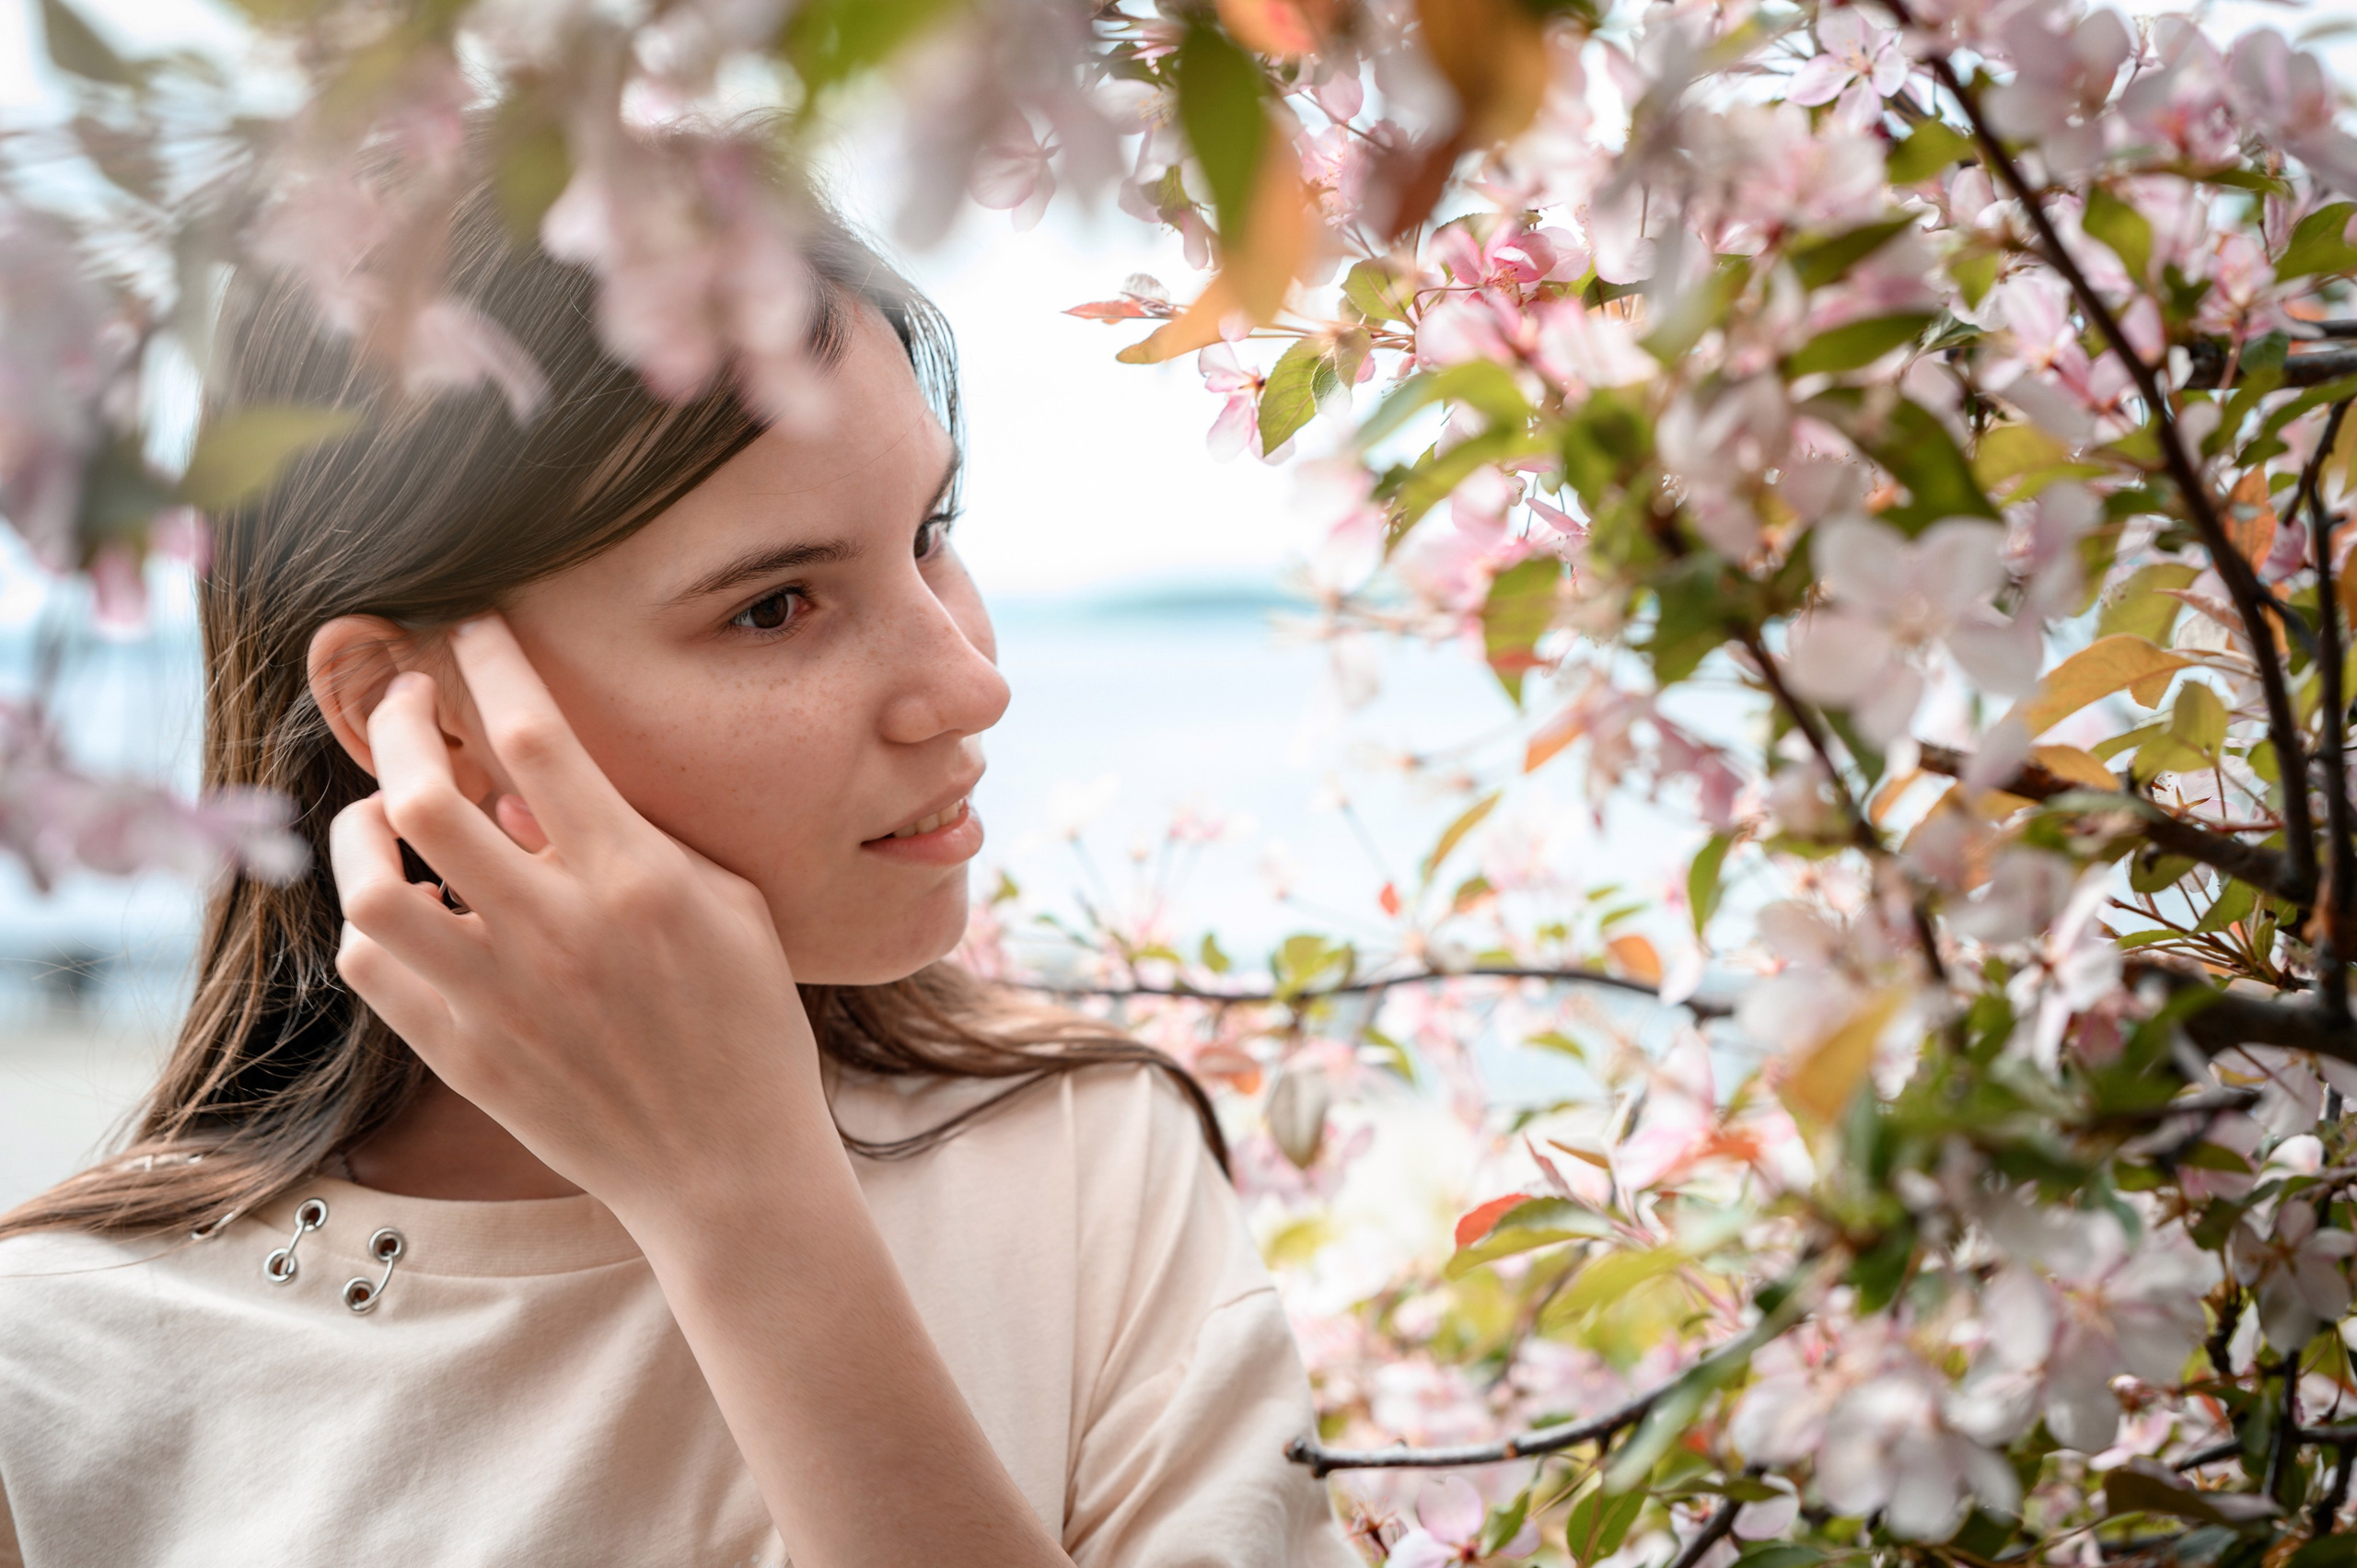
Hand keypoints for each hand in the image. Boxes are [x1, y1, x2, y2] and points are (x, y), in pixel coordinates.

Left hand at [329, 614, 824, 1216]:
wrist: (727, 1166)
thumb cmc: (747, 1025)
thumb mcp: (728, 905)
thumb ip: (641, 837)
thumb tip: (538, 791)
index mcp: (637, 881)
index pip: (538, 738)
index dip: (492, 664)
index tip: (473, 631)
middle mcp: (558, 932)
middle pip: (427, 798)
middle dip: (402, 726)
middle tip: (411, 704)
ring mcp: (500, 999)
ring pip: (372, 888)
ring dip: (364, 829)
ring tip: (385, 811)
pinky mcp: (465, 1055)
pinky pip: (374, 968)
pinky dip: (374, 920)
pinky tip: (405, 904)